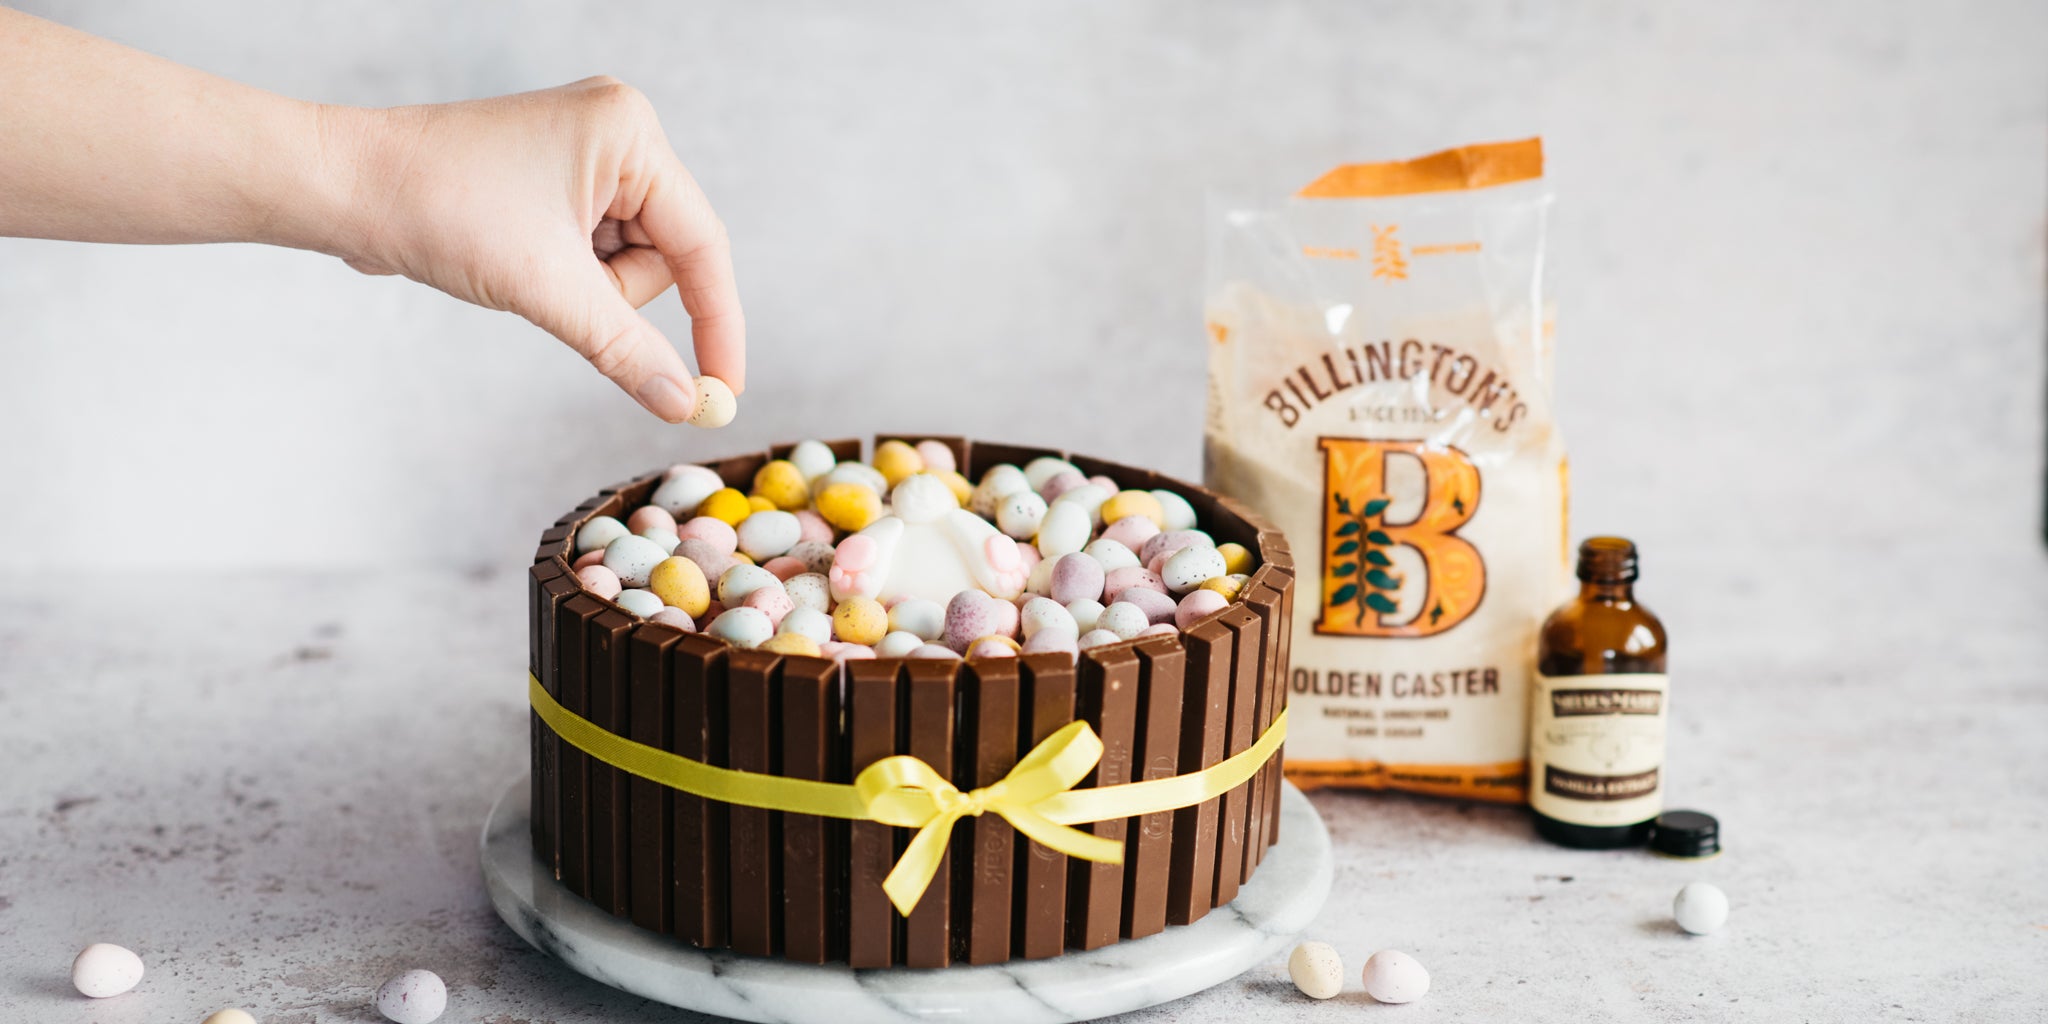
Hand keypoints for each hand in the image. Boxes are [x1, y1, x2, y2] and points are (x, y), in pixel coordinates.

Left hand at [327, 77, 743, 421]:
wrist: (345, 186)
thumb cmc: (437, 208)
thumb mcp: (545, 289)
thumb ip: (625, 349)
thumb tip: (681, 404)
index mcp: (629, 133)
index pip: (702, 244)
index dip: (717, 325)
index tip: (726, 392)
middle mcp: (618, 133)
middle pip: (666, 255)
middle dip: (616, 295)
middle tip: (556, 297)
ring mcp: (587, 154)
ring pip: (629, 261)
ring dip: (587, 289)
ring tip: (522, 269)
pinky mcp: (558, 178)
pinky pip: (595, 251)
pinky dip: (567, 277)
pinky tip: (517, 260)